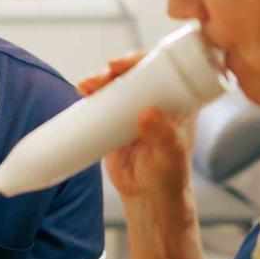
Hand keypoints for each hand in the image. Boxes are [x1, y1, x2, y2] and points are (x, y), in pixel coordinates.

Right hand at [77, 53, 194, 206]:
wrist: (147, 198)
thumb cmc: (169, 177)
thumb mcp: (170, 156)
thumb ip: (163, 136)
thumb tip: (147, 112)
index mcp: (178, 102)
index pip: (162, 70)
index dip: (141, 60)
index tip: (122, 64)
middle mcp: (156, 101)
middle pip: (134, 73)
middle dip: (115, 69)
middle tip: (102, 75)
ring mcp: (134, 111)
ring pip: (116, 85)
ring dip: (100, 79)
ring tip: (86, 86)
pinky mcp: (115, 122)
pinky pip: (102, 102)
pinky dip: (91, 94)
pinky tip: (82, 91)